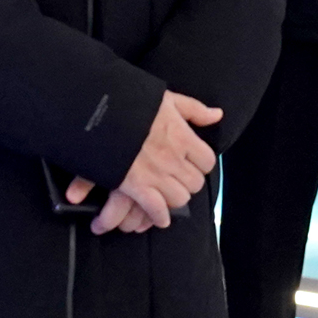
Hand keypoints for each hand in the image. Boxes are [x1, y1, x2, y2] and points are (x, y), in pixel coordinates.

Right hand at [65, 91, 221, 235]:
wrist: (99, 113)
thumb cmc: (133, 104)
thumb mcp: (168, 99)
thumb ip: (194, 109)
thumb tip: (217, 115)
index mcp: (183, 137)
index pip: (207, 161)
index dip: (201, 165)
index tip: (191, 163)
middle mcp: (174, 158)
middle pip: (195, 183)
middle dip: (187, 183)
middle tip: (177, 180)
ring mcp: (156, 174)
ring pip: (179, 198)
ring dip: (174, 198)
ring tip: (166, 195)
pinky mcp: (136, 186)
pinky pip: (156, 209)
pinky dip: (159, 216)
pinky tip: (159, 218)